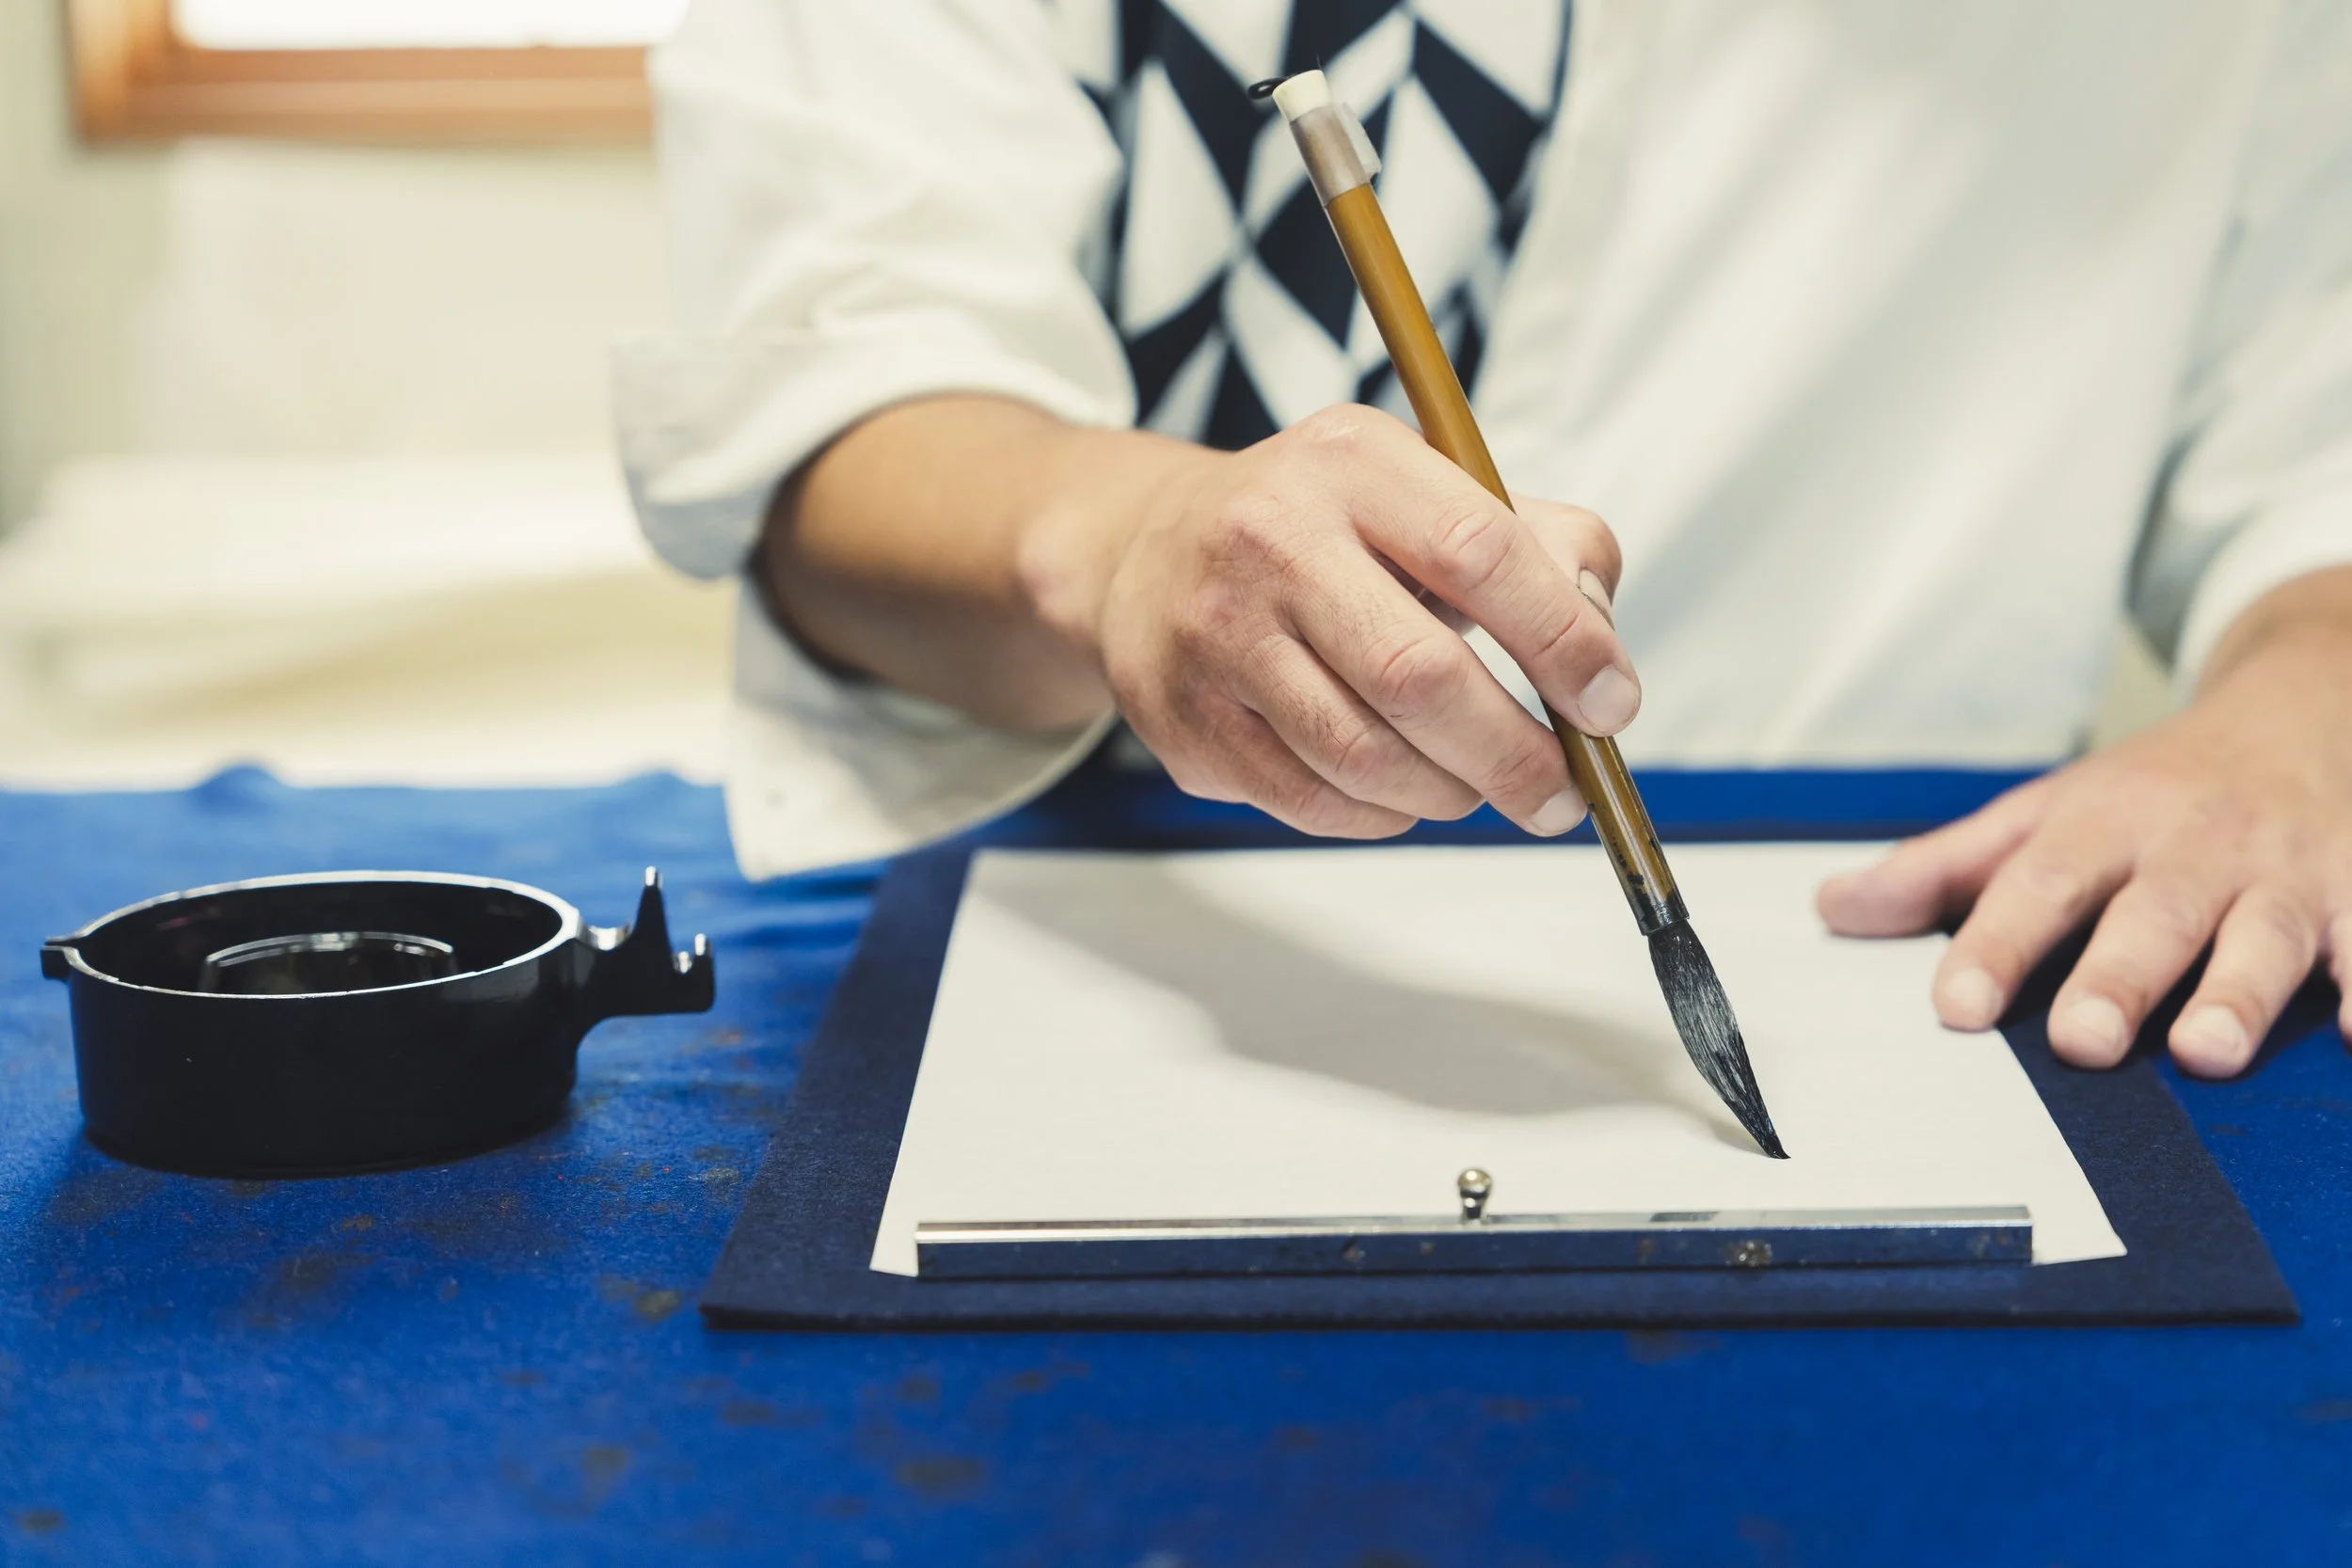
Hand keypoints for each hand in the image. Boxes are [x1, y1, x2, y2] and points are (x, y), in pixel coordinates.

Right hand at [1054, 405, 1637, 838]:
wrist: (1146, 554)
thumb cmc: (1325, 531)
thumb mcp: (1431, 490)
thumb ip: (1544, 547)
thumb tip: (1599, 651)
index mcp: (1352, 461)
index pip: (1479, 551)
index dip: (1561, 640)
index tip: (1609, 703)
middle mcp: (1270, 537)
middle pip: (1417, 674)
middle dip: (1513, 753)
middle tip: (1561, 793)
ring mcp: (1216, 634)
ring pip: (1363, 756)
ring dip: (1449, 792)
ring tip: (1478, 786)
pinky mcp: (1187, 719)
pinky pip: (1311, 802)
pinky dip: (1381, 814)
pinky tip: (1401, 791)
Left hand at [1816, 568, 2351, 1075]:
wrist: (2300, 705)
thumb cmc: (2152, 790)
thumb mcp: (2043, 813)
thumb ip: (1943, 871)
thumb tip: (1832, 910)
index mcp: (2100, 826)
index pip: (2035, 886)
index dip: (1992, 945)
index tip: (1955, 1006)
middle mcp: (2190, 847)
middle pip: (2150, 915)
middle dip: (2116, 977)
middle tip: (2080, 1039)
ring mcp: (2280, 870)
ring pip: (2263, 933)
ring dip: (2238, 991)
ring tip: (2207, 1050)